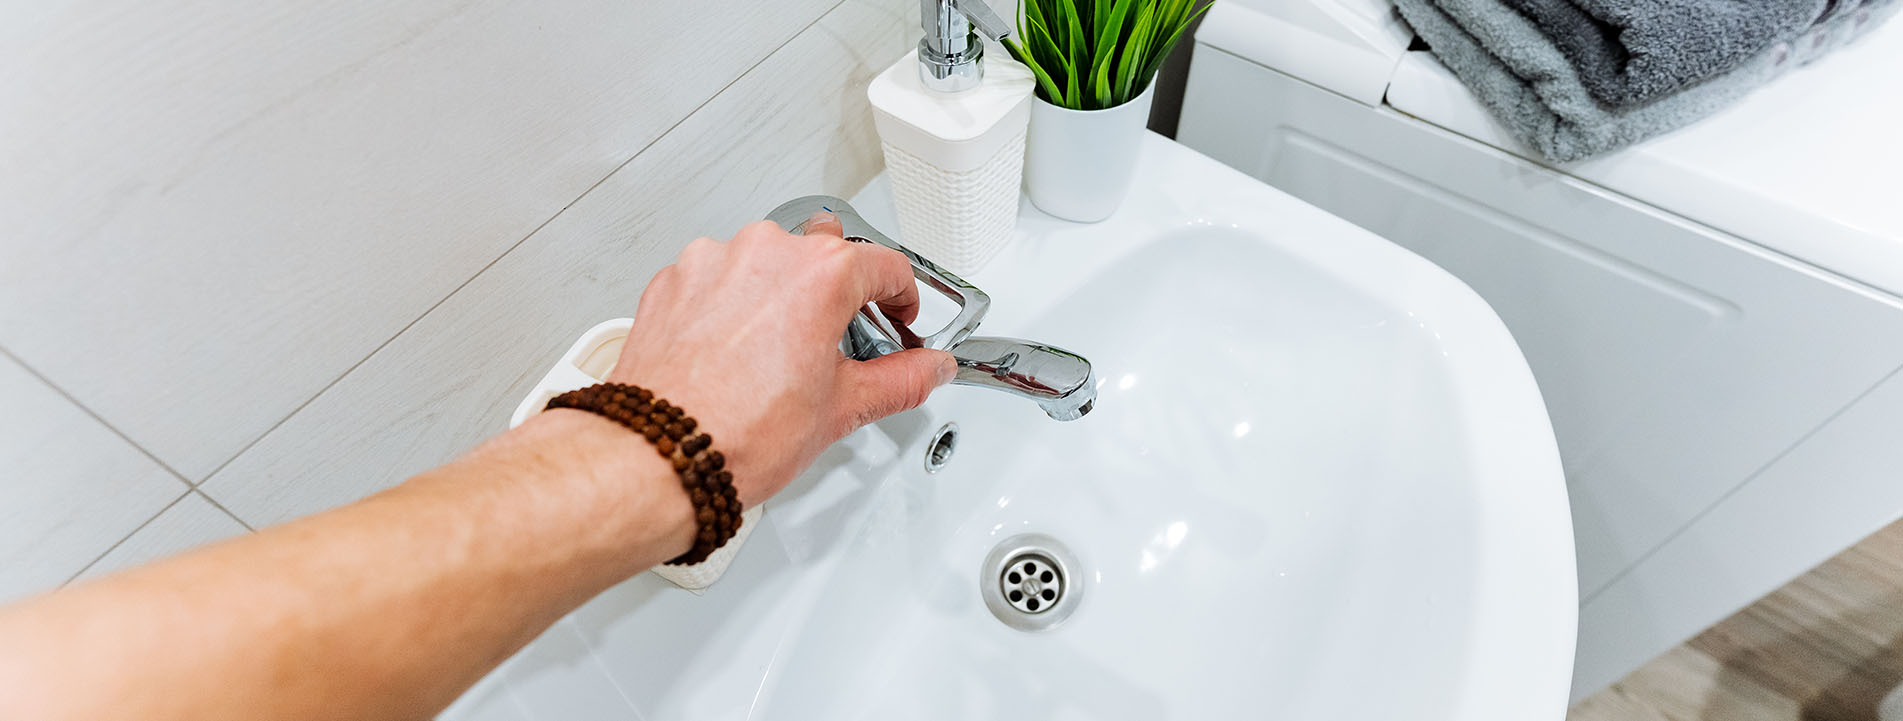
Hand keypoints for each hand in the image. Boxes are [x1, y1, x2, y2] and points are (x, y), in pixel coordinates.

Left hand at [606, 212, 956, 507]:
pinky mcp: (673, 279)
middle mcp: (766, 253)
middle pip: (824, 252)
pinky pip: (717, 277)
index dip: (902, 297)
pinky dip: (731, 304)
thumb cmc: (737, 434)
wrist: (660, 454)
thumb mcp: (841, 410)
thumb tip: (928, 370)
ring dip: (779, 294)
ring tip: (776, 354)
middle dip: (838, 292)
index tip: (898, 317)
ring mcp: (713, 261)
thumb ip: (899, 380)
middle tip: (839, 340)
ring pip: (765, 261)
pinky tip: (734, 351)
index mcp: (820, 275)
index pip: (885, 265)